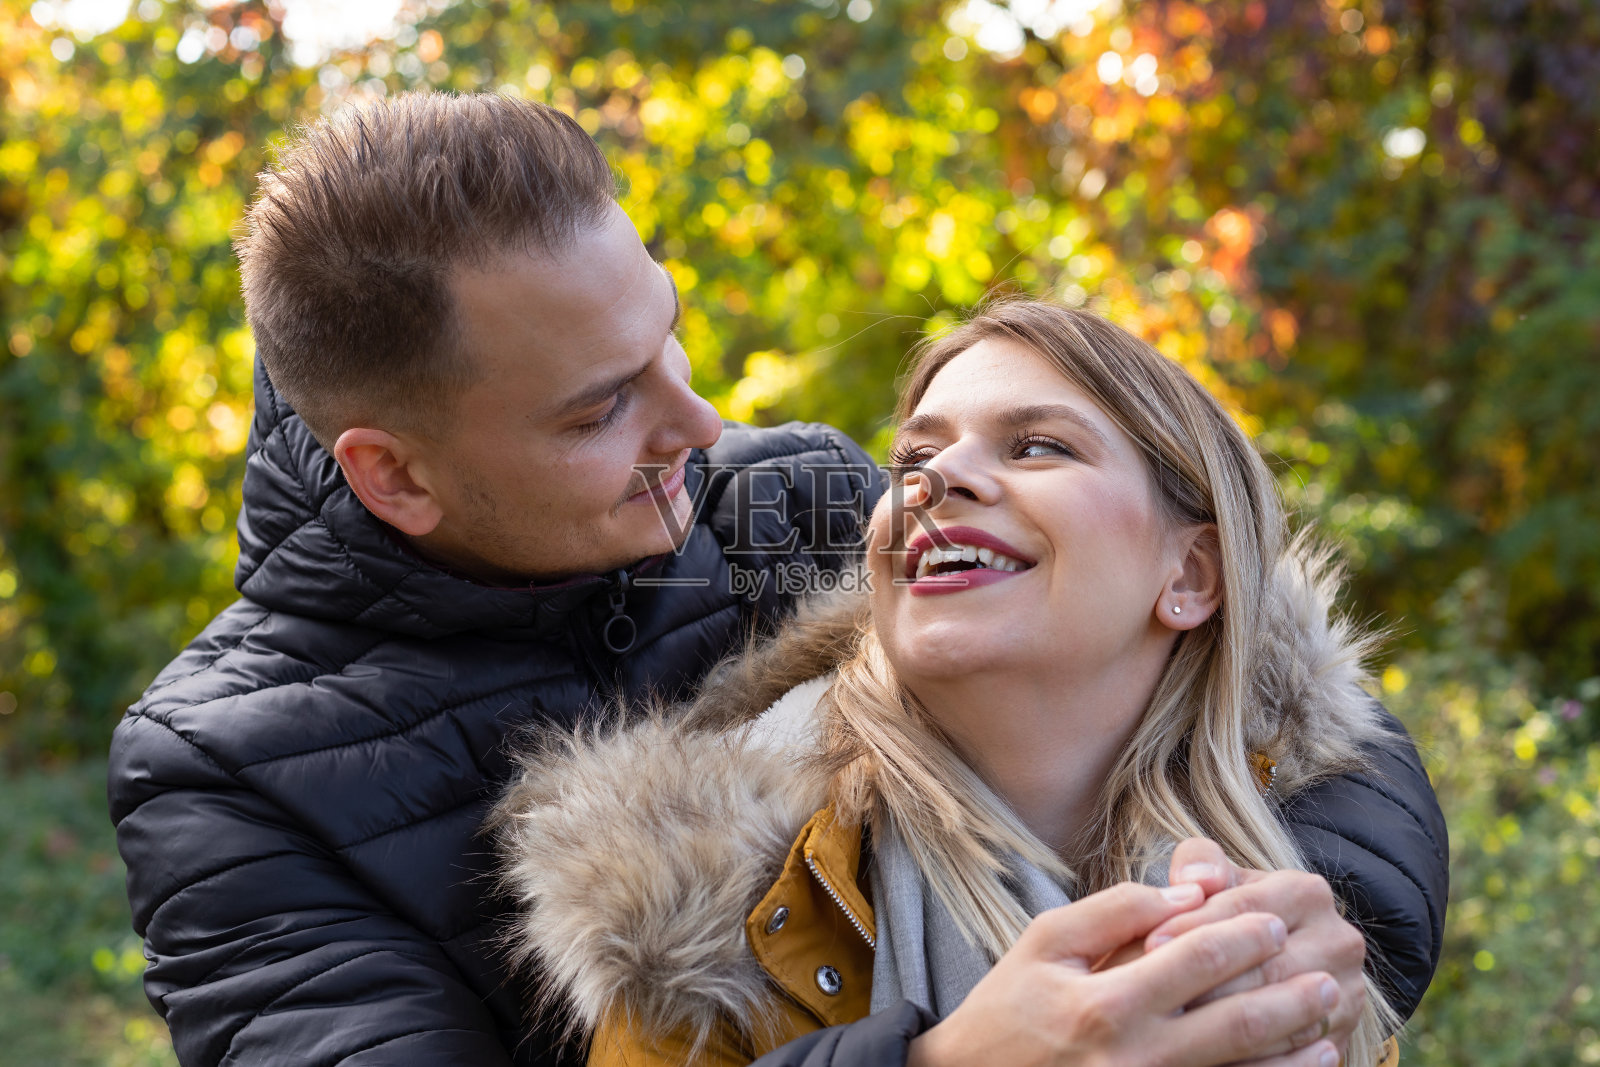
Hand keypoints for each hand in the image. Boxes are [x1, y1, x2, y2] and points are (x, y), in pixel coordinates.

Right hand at [906, 882, 1340, 1066]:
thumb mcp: (1045, 942)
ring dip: (1294, 1051)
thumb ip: (1115, 911)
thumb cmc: (1008, 1008)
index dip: (1244, 936)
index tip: (1275, 920)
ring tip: (1329, 1024)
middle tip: (1330, 976)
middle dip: (1290, 998)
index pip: (1196, 960)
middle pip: (1236, 1023)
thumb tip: (1186, 894)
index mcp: (1106, 1004)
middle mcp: (1134, 1057)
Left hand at [1145, 838, 1367, 1056]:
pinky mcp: (1338, 1042)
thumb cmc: (1225, 914)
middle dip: (1206, 980)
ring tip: (1173, 1025)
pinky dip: (1246, 1060)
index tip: (1149, 943)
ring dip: (1223, 1026)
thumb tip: (1196, 880)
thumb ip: (1200, 864)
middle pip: (1266, 966)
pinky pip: (1291, 1060)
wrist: (1269, 966)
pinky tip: (1202, 1057)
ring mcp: (1344, 996)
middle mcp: (1337, 941)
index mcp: (1308, 893)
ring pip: (1280, 1018)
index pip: (1247, 909)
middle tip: (1155, 992)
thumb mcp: (1217, 882)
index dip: (1195, 924)